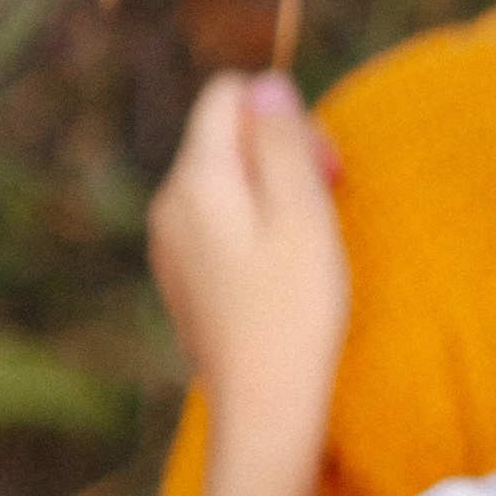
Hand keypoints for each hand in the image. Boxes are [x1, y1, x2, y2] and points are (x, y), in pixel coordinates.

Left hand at [149, 72, 349, 442]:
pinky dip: (254, 233)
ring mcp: (170, 244)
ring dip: (271, 197)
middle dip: (279, 155)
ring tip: (304, 250)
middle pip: (224, 137)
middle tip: (326, 207)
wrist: (263, 410)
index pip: (229, 95)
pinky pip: (218, 225)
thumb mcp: (303, 214)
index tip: (323, 169)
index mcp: (196, 180)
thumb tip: (264, 84)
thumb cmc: (294, 313)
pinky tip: (280, 278)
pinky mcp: (182, 278)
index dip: (285, 117)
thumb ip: (281, 140)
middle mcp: (169, 204)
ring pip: (223, 182)